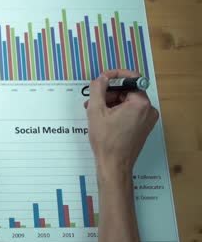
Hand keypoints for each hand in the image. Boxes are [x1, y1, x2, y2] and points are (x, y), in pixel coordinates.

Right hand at [85, 70, 158, 184]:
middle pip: (128, 91)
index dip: (114, 76)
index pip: (131, 79)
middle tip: (92, 100)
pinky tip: (103, 119)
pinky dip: (117, 112)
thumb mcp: (96, 111)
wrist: (114, 165)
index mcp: (140, 103)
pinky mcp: (143, 127)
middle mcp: (148, 110)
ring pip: (127, 102)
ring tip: (94, 111)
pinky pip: (130, 112)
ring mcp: (147, 120)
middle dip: (109, 93)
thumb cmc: (106, 140)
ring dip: (110, 103)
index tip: (101, 79)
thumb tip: (102, 78)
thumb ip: (98, 89)